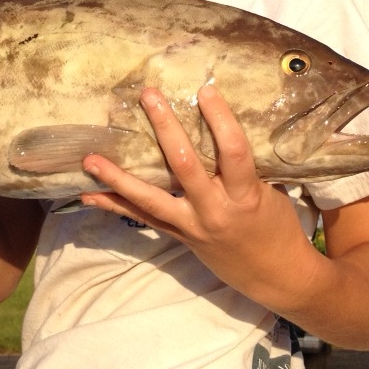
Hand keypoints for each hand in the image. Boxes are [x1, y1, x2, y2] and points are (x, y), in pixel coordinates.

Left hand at [80, 84, 308, 299]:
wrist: (276, 277)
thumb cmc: (278, 226)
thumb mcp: (271, 191)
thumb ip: (246, 164)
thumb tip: (222, 122)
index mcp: (246, 195)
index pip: (234, 152)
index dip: (220, 120)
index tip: (205, 91)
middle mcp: (215, 210)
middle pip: (185, 166)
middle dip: (165, 128)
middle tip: (148, 96)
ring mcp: (192, 226)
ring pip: (151, 199)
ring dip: (119, 178)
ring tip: (90, 159)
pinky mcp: (179, 236)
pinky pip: (143, 218)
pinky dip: (115, 205)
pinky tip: (89, 195)